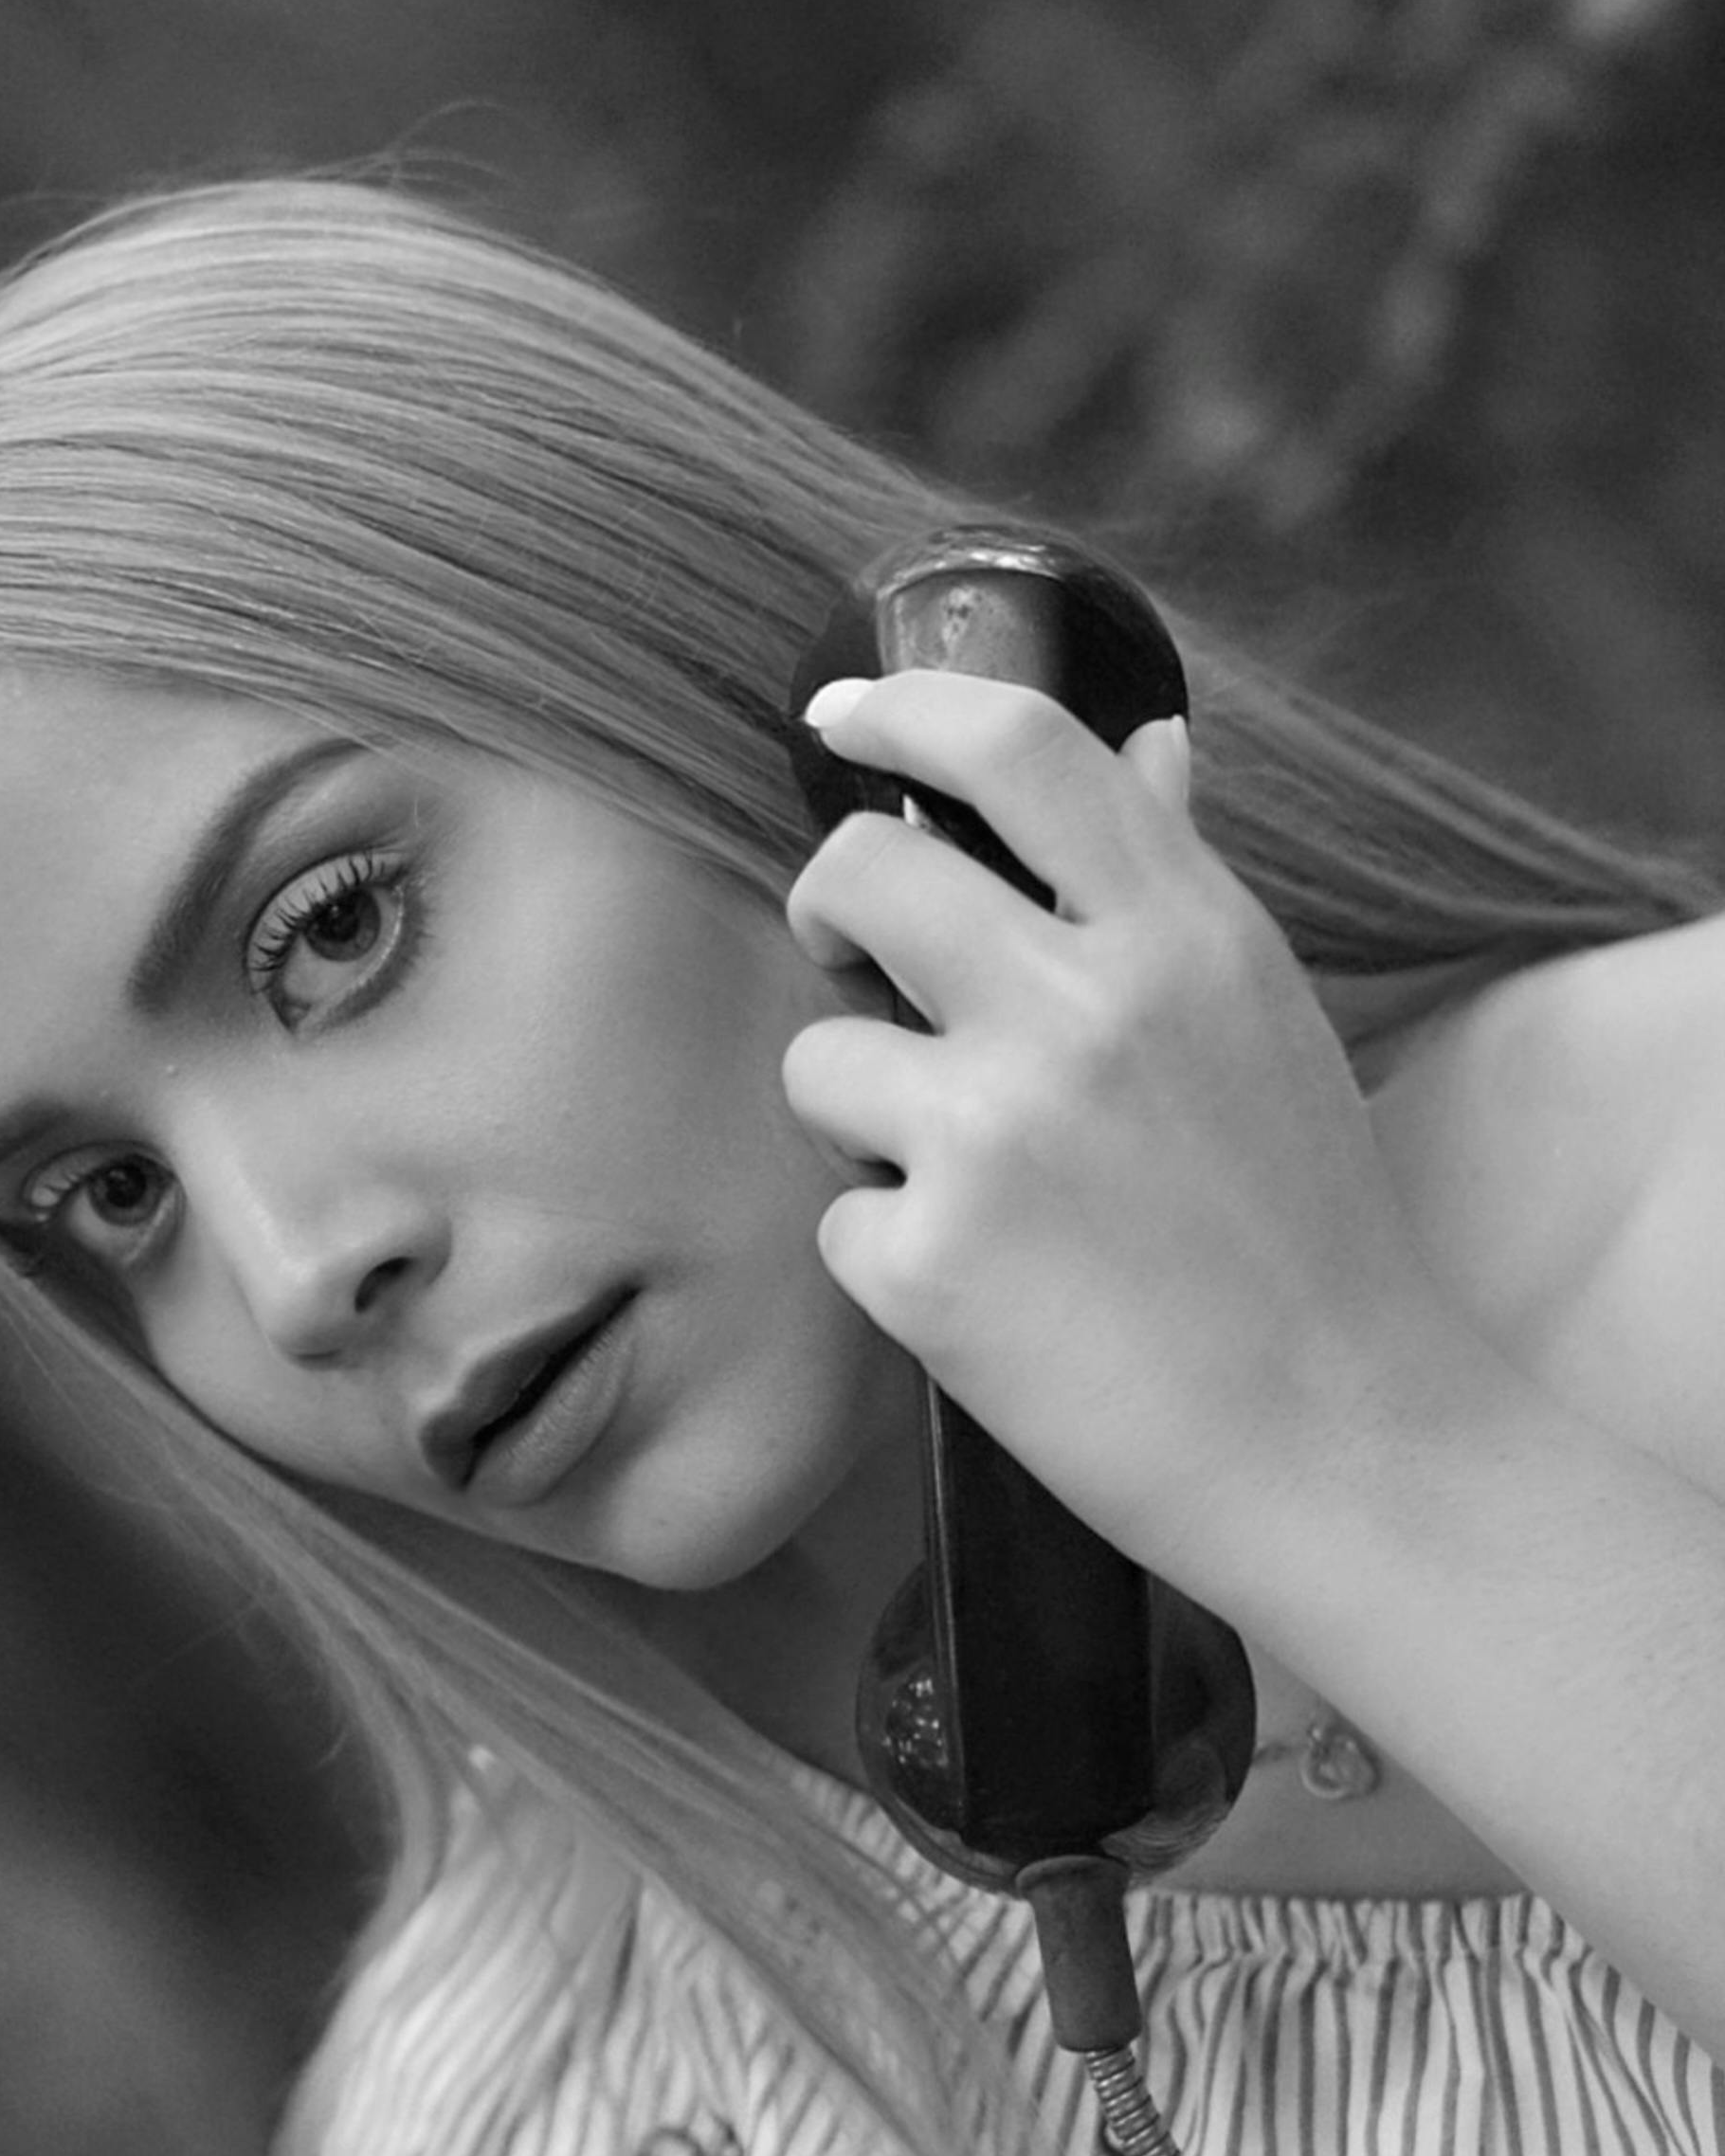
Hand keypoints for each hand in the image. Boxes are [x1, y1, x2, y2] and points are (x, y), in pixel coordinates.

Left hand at [781, 671, 1465, 1599]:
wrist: (1335, 1442)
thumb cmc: (1306, 1239)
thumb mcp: (1266, 1023)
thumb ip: (1180, 884)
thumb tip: (1149, 754)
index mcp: (1178, 935)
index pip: (1016, 752)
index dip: (904, 712)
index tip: (843, 719)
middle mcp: (1077, 1009)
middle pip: (860, 873)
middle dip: (827, 913)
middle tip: (852, 964)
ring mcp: (990, 1135)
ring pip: (820, 1059)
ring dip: (866, 1119)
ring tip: (977, 1191)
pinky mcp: (923, 1264)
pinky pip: (839, 1219)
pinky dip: (892, 1261)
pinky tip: (994, 1302)